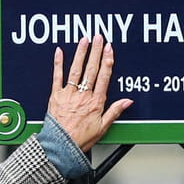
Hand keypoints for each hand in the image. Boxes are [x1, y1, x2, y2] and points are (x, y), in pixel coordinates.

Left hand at [48, 35, 131, 150]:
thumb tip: (128, 101)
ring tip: (84, 40)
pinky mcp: (55, 96)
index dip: (107, 61)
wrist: (61, 146)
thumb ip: (115, 111)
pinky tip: (59, 51)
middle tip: (99, 37)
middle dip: (96, 51)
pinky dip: (58, 63)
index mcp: (96, 102)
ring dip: (80, 53)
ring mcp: (69, 94)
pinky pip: (57, 77)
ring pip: (76, 69)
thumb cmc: (81, 138)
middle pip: (91, 69)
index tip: (109, 49)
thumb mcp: (102, 127)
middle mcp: (83, 95)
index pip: (104, 77)